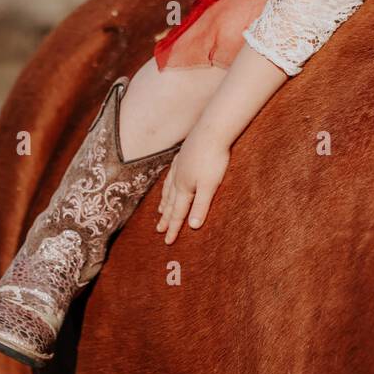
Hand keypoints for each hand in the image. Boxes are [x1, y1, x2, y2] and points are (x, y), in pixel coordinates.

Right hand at [156, 127, 230, 244]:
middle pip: (171, 203)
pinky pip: (171, 175)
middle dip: (166, 218)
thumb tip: (192, 227)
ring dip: (165, 202)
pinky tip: (169, 182)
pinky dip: (168, 184)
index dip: (174, 228)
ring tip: (161, 211)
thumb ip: (201, 206)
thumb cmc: (213, 159)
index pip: (179, 213)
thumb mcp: (210, 186)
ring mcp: (179, 167)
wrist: (211, 131)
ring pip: (169, 189)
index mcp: (185, 188)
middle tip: (159, 231)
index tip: (168, 242)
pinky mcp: (183, 156)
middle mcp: (178, 179)